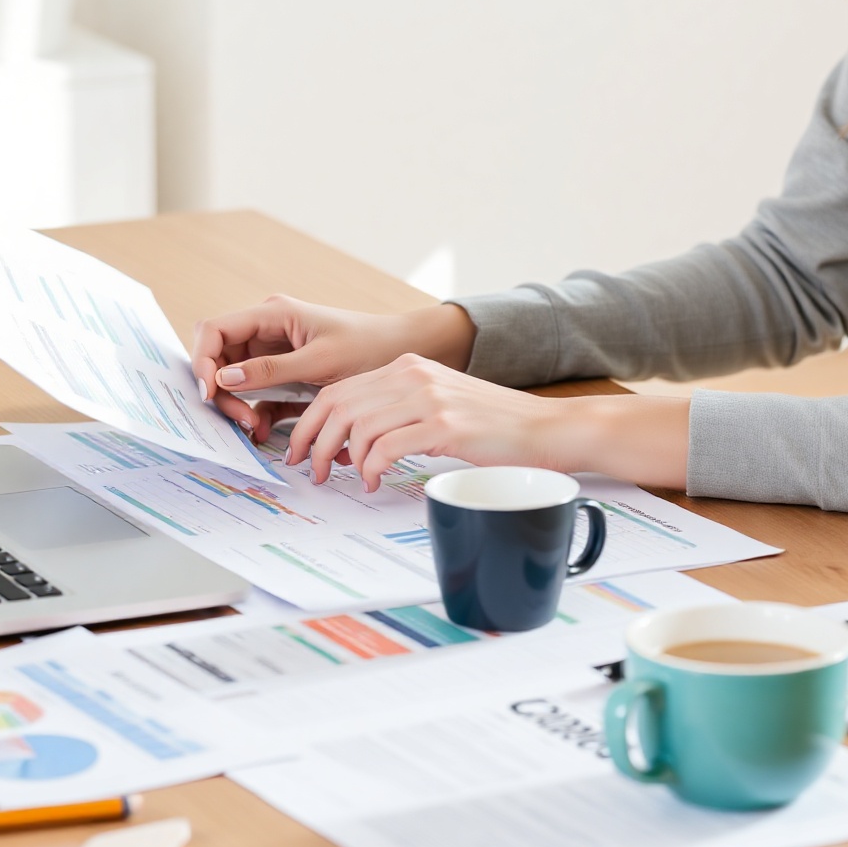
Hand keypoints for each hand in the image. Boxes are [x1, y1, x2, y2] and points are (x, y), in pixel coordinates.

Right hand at [190, 294, 473, 440]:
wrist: (402, 354)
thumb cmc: (367, 347)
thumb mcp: (320, 360)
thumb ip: (271, 369)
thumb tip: (222, 378)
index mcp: (272, 314)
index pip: (215, 330)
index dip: (202, 360)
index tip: (209, 393)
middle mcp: (267, 330)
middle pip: (218, 357)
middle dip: (218, 389)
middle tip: (237, 418)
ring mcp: (273, 354)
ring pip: (232, 380)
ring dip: (235, 405)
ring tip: (252, 428)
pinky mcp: (283, 377)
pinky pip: (254, 395)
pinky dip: (253, 412)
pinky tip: (261, 430)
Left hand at [286, 356, 559, 486]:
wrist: (546, 428)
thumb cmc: (497, 424)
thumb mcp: (441, 401)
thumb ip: (401, 409)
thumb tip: (357, 439)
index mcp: (410, 366)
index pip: (341, 387)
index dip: (311, 420)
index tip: (301, 447)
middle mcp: (414, 375)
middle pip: (339, 403)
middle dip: (313, 440)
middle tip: (310, 468)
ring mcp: (429, 398)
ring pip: (357, 425)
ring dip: (339, 457)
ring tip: (344, 478)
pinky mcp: (443, 425)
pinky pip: (385, 447)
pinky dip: (370, 468)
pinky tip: (373, 480)